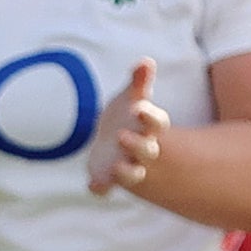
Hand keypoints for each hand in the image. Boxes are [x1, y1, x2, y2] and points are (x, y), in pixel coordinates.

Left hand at [85, 56, 167, 197]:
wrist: (113, 140)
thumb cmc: (128, 115)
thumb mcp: (131, 96)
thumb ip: (139, 81)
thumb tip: (146, 61)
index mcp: (148, 126)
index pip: (157, 122)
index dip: (150, 117)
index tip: (140, 109)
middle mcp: (142, 148)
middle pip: (147, 150)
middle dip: (137, 145)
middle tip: (122, 136)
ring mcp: (126, 164)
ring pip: (133, 174)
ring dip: (126, 172)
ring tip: (116, 167)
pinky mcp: (107, 176)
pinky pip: (106, 187)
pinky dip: (101, 188)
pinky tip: (93, 187)